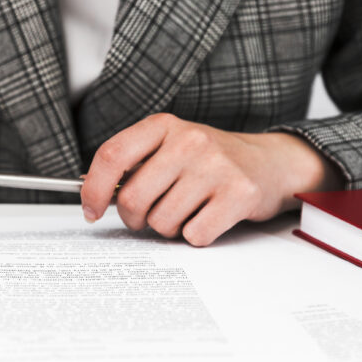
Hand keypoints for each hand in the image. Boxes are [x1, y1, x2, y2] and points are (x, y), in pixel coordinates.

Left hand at [80, 113, 341, 246]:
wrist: (270, 163)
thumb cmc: (210, 161)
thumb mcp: (170, 147)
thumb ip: (134, 165)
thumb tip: (91, 193)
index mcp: (164, 127)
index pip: (112, 156)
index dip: (94, 189)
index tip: (92, 210)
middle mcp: (189, 141)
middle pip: (134, 199)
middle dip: (136, 219)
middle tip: (150, 216)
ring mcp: (215, 166)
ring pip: (162, 222)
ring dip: (170, 228)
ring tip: (188, 210)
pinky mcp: (238, 194)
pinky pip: (194, 235)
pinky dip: (196, 235)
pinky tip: (209, 217)